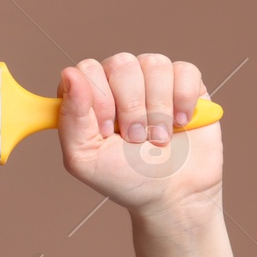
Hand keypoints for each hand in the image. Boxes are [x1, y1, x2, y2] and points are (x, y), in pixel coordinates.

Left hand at [55, 52, 222, 225]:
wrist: (173, 193)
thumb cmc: (125, 177)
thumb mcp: (85, 158)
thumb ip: (71, 118)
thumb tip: (70, 74)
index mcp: (89, 97)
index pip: (86, 70)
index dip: (98, 98)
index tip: (106, 131)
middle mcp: (118, 82)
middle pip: (120, 63)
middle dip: (131, 106)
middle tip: (135, 138)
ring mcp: (152, 80)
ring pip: (153, 64)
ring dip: (157, 108)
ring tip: (158, 137)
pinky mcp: (186, 83)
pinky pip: (184, 70)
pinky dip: (183, 100)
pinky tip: (181, 123)